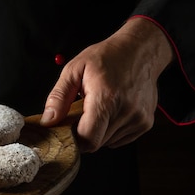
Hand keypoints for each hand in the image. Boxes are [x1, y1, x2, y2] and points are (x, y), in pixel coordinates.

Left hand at [39, 17, 174, 151]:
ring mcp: (138, 119)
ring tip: (98, 108)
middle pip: (97, 143)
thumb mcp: (74, 69)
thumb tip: (48, 120)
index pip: (88, 139)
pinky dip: (111, 131)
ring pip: (108, 143)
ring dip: (98, 132)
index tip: (67, 129)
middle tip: (80, 113)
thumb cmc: (107, 57)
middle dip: (84, 133)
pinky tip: (110, 112)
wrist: (140, 51)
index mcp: (106, 98)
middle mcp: (126, 111)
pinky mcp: (146, 123)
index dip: (74, 139)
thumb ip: (59, 96)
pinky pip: (120, 139)